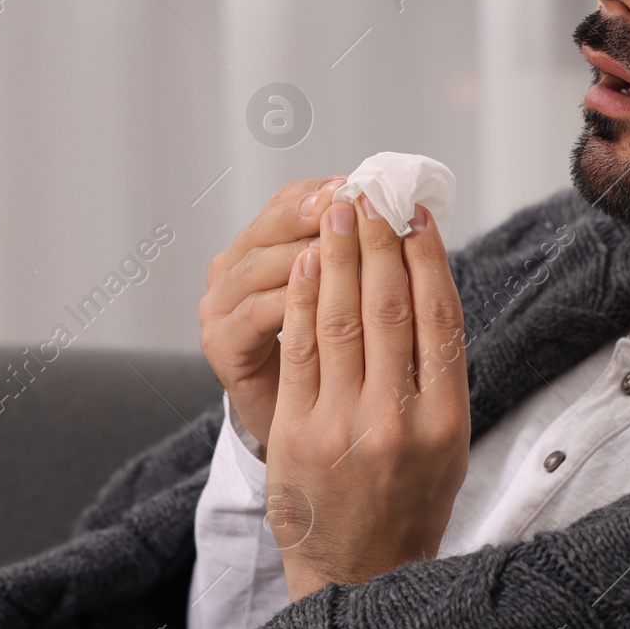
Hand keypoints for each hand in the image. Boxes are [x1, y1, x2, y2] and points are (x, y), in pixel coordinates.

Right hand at [199, 175, 345, 455]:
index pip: (289, 201)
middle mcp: (231, 270)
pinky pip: (258, 314)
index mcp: (259, 245)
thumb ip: (357, 261)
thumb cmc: (335, 369)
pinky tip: (327, 290)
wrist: (306, 444)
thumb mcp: (345, 305)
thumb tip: (409, 212)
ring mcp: (220, 307)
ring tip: (348, 241)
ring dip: (310, 251)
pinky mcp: (221, 347)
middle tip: (358, 205)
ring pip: (263, 264)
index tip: (365, 184)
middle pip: (272, 225)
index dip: (326, 192)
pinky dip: (294, 299)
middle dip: (320, 214)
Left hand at [266, 195, 470, 598]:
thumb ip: (440, 375)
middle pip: (390, 308)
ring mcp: (343, 426)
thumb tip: (426, 288)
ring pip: (344, 319)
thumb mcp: (448, 447)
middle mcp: (399, 420)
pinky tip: (310, 263)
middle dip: (380, 241)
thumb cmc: (409, 505)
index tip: (416, 215)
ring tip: (339, 210)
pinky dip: (306, 299)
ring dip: (341, 255)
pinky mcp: (296, 432)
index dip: (428, 257)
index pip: (440, 318)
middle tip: (372, 194)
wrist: (358, 580)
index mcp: (447, 421)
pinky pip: (301, 349)